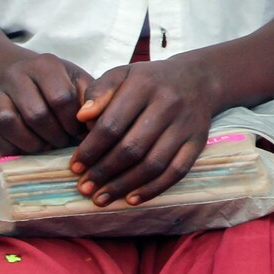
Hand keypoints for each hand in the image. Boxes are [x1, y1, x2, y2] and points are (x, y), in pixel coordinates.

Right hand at [0, 53, 93, 155]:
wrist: (27, 80)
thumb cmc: (61, 85)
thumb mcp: (80, 83)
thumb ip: (91, 99)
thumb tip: (93, 125)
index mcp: (45, 64)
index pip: (61, 98)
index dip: (72, 122)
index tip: (79, 132)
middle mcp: (15, 74)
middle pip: (35, 113)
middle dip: (54, 136)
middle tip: (63, 143)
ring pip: (8, 122)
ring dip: (31, 143)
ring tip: (46, 147)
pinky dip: (5, 146)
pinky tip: (23, 149)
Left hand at [69, 58, 215, 206]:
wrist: (197, 79)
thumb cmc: (149, 81)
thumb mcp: (122, 75)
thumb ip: (99, 92)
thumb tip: (81, 118)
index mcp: (144, 84)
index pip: (112, 124)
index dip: (90, 150)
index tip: (75, 167)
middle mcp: (168, 103)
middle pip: (132, 147)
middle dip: (104, 172)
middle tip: (84, 187)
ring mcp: (185, 124)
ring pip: (153, 163)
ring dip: (124, 185)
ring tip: (101, 198)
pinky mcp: (198, 140)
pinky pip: (176, 171)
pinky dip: (153, 189)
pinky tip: (132, 199)